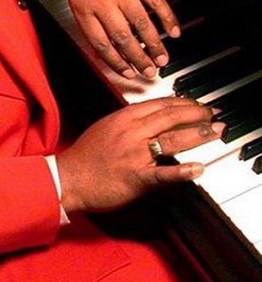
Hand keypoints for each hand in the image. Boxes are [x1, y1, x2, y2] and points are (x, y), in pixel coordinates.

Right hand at [56, 97, 223, 213]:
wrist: (67, 178)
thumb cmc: (83, 157)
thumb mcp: (104, 128)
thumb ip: (128, 122)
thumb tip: (149, 120)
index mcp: (123, 118)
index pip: (160, 104)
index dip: (183, 103)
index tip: (197, 105)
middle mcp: (131, 132)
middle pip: (171, 117)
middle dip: (197, 114)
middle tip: (212, 115)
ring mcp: (134, 154)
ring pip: (172, 139)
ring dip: (198, 134)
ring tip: (214, 132)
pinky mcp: (136, 177)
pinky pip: (163, 173)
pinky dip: (182, 171)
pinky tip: (197, 169)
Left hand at [59, 0, 179, 77]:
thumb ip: (89, 19)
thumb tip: (104, 46)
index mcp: (83, 8)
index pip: (101, 44)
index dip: (116, 63)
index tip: (127, 72)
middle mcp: (103, 1)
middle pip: (124, 39)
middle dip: (139, 59)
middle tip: (150, 71)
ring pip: (142, 24)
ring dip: (155, 45)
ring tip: (162, 58)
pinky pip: (156, 2)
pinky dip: (167, 18)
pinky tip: (173, 31)